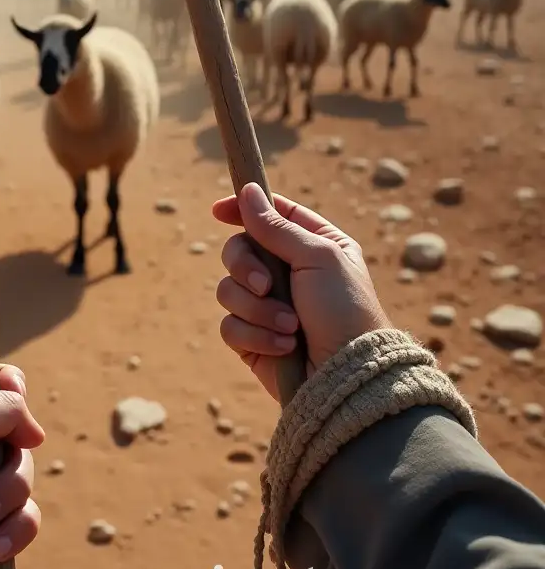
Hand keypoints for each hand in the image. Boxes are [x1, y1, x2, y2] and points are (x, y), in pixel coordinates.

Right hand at [213, 182, 390, 401]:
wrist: (350, 377)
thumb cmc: (345, 310)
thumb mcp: (318, 257)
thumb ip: (277, 226)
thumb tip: (247, 191)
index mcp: (312, 246)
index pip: (269, 215)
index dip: (243, 209)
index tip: (218, 211)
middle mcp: (288, 273)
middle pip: (238, 250)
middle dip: (245, 267)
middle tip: (267, 285)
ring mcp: (268, 307)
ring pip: (228, 289)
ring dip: (258, 309)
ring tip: (290, 326)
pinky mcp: (254, 340)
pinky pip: (230, 326)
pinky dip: (255, 335)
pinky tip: (284, 347)